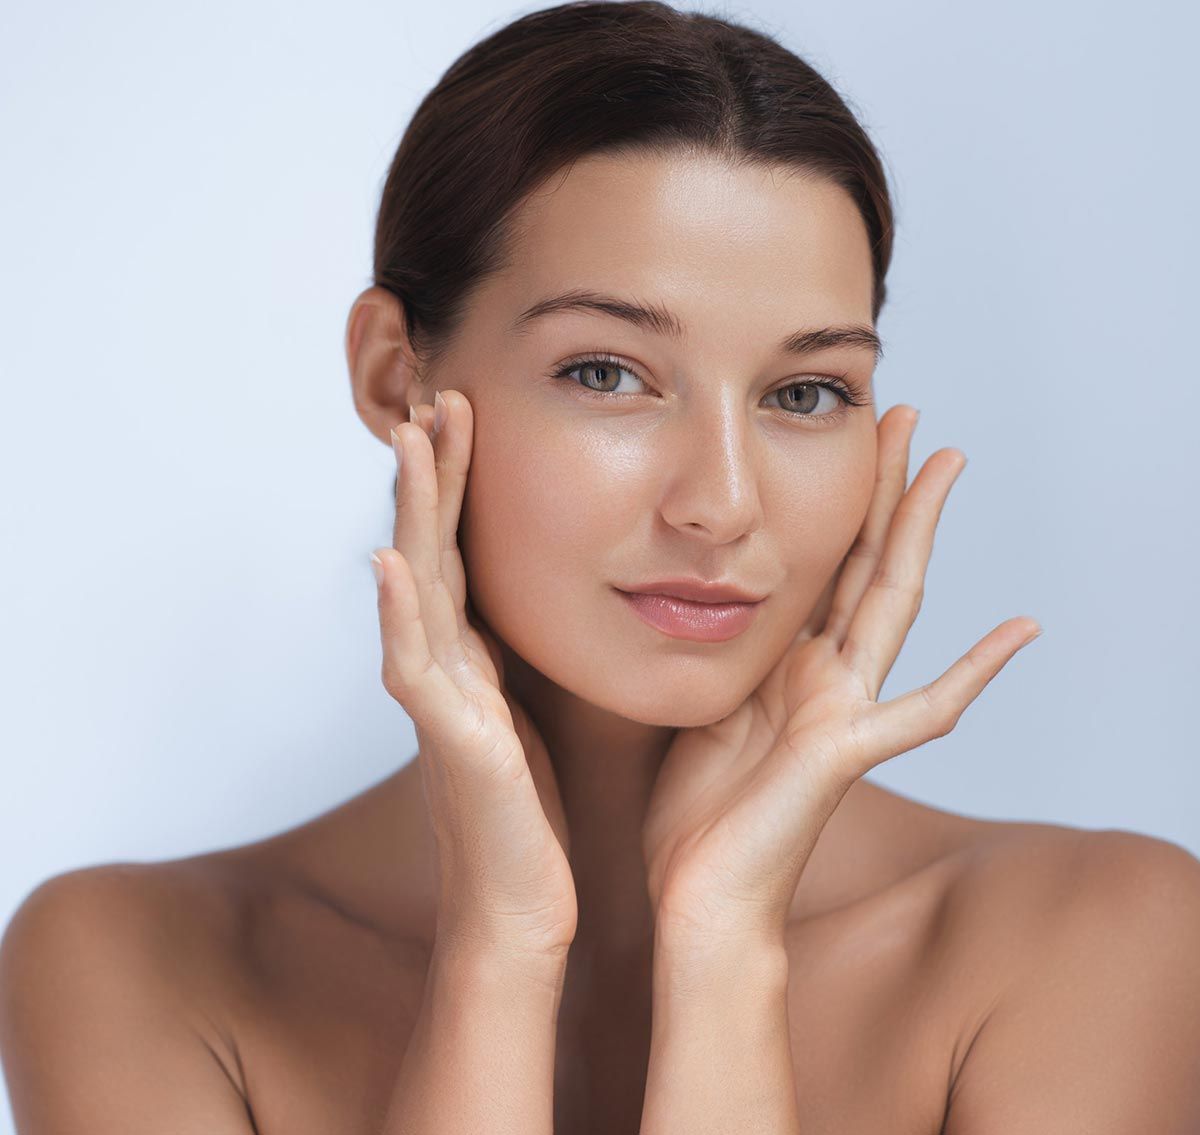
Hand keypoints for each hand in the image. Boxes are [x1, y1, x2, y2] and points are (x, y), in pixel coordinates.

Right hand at [371, 389, 575, 961]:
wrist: (517, 900)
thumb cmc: (527, 807)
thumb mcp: (527, 707)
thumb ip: (515, 651)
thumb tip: (538, 594)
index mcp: (470, 653)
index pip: (460, 546)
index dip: (458, 480)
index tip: (467, 408)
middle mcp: (443, 664)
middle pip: (430, 547)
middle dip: (431, 472)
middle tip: (437, 392)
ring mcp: (437, 699)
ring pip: (415, 588)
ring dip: (409, 513)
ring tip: (407, 441)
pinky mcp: (449, 741)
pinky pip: (414, 667)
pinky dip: (398, 613)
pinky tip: (389, 561)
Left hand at [641, 405, 1040, 949]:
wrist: (700, 893)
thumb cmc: (696, 811)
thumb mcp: (699, 704)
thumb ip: (720, 655)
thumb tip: (700, 593)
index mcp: (786, 663)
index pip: (820, 564)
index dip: (836, 503)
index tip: (844, 438)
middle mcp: (824, 676)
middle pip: (864, 563)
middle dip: (884, 488)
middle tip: (906, 413)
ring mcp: (844, 711)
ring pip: (894, 604)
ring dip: (920, 532)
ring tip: (949, 463)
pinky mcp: (847, 753)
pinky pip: (921, 711)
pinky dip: (973, 672)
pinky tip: (1020, 629)